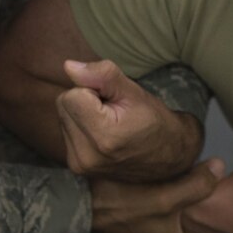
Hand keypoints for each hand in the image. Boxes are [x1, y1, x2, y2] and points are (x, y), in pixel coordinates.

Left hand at [57, 59, 199, 181]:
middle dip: (85, 100)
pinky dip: (81, 126)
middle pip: (64, 104)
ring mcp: (80, 164)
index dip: (93, 89)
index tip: (113, 100)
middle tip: (113, 110)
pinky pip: (66, 131)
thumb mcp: (135, 93)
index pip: (72, 95)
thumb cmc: (154, 121)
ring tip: (109, 122)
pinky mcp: (76, 166)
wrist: (168, 156)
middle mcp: (87, 155)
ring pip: (63, 116)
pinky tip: (102, 132)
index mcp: (103, 136)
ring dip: (82, 113)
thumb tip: (69, 66)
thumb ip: (103, 75)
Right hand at [89, 157, 222, 232]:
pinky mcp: (147, 213)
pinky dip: (180, 187)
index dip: (226, 216)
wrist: (82, 199)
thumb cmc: (124, 203)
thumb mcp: (166, 196)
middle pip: (203, 221)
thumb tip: (221, 168)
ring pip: (188, 208)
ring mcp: (157, 228)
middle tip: (222, 178)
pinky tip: (183, 169)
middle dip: (212, 202)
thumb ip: (198, 185)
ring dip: (195, 191)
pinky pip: (174, 201)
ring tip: (205, 169)